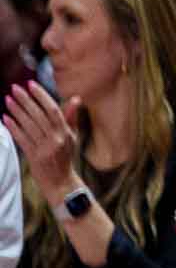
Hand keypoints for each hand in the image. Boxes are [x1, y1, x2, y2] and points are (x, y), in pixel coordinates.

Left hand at [4, 82, 83, 199]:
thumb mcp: (73, 137)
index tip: (31, 85)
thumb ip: (71, 118)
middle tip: (15, 88)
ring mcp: (45, 148)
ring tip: (8, 100)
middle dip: (26, 100)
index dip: (41, 96)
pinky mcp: (34, 157)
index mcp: (66, 132)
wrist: (61, 182)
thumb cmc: (65, 158)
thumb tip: (75, 98)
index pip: (53, 109)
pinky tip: (5, 118)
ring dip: (17, 111)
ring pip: (28, 125)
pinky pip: (22, 139)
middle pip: (38, 115)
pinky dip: (13, 127)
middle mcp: (56, 138)